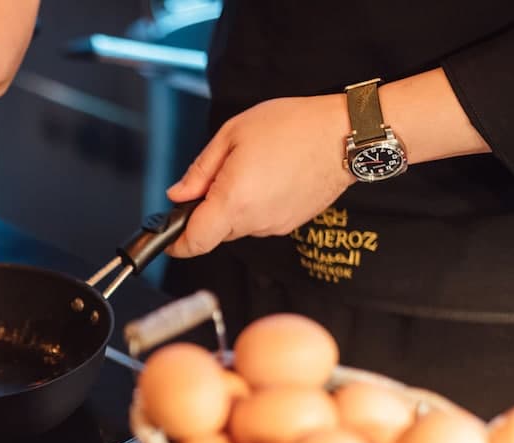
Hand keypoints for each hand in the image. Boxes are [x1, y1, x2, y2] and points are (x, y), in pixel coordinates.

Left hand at [166, 94, 356, 257]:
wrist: (345, 134)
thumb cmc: (293, 127)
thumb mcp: (232, 134)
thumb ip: (200, 170)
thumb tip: (178, 195)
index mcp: (233, 200)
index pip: (194, 242)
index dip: (176, 243)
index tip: (168, 236)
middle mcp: (254, 221)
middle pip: (214, 233)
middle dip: (206, 212)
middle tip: (218, 176)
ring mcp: (274, 226)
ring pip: (237, 226)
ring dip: (233, 206)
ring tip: (252, 169)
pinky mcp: (290, 224)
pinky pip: (260, 221)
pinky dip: (255, 205)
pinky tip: (269, 177)